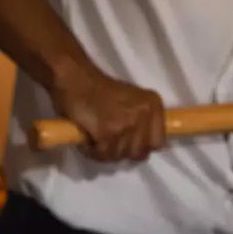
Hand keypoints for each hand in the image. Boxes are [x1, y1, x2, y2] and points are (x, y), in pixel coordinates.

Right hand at [49, 63, 164, 162]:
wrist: (74, 77)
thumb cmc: (98, 88)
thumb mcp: (131, 100)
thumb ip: (141, 120)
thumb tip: (141, 145)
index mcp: (152, 105)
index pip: (157, 142)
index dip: (141, 146)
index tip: (128, 144)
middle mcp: (143, 114)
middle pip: (139, 153)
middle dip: (122, 152)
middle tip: (108, 143)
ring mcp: (126, 124)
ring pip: (120, 156)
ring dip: (105, 152)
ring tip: (95, 139)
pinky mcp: (107, 132)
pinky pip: (103, 155)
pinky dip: (92, 152)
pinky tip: (87, 142)